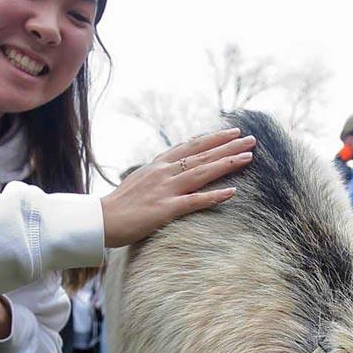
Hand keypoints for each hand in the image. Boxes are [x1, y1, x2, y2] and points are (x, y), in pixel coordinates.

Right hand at [100, 129, 252, 247]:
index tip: (233, 131)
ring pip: (202, 172)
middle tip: (251, 139)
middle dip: (228, 146)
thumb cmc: (120, 204)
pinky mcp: (165, 209)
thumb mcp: (139, 180)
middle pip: (202, 155)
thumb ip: (158, 173)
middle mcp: (164, 172)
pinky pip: (194, 201)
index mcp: (158, 164)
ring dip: (227, 164)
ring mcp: (165, 190)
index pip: (191, 146)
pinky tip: (232, 192)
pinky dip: (214, 196)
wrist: (101, 220)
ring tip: (248, 157)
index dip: (214, 138)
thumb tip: (172, 168)